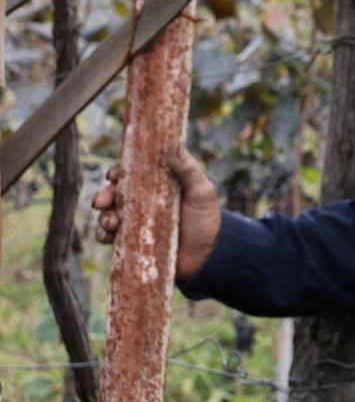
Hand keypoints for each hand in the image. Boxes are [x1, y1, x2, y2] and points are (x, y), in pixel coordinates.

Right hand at [90, 147, 222, 282]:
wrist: (206, 256)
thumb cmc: (205, 219)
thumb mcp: (201, 192)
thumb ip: (189, 170)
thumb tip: (176, 144)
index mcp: (158, 183)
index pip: (133, 172)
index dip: (119, 171)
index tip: (113, 175)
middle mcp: (143, 200)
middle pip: (115, 192)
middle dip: (104, 194)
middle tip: (102, 201)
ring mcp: (135, 220)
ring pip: (108, 213)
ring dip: (103, 216)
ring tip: (111, 223)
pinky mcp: (130, 240)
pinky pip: (109, 236)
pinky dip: (103, 234)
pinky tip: (107, 236)